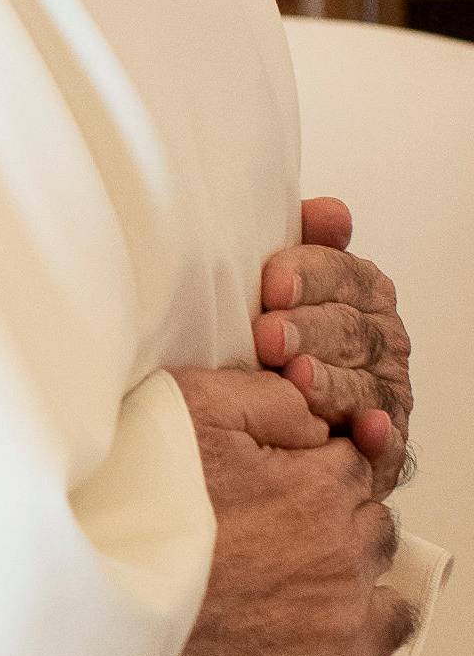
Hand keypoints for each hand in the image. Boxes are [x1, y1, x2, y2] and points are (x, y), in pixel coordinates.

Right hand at [137, 365, 414, 655]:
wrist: (90, 611)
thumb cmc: (129, 511)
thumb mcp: (191, 409)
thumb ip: (270, 401)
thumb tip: (318, 421)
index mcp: (320, 491)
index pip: (356, 473)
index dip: (319, 478)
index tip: (290, 493)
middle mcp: (344, 561)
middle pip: (375, 538)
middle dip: (341, 538)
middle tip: (280, 550)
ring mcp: (342, 635)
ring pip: (392, 613)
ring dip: (364, 607)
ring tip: (307, 612)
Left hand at [254, 197, 410, 491]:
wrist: (282, 412)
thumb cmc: (280, 335)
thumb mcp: (282, 283)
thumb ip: (302, 241)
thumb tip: (331, 213)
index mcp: (361, 291)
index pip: (341, 273)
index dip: (307, 276)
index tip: (271, 285)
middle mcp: (380, 338)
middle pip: (349, 328)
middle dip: (308, 331)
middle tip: (270, 336)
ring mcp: (386, 391)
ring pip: (363, 384)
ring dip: (332, 382)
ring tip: (297, 379)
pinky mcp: (386, 441)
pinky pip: (387, 442)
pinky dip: (378, 436)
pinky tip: (365, 429)